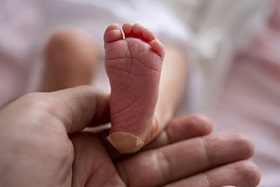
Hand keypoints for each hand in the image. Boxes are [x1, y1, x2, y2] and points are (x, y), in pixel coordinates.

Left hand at [0, 86, 259, 186]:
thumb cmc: (8, 160)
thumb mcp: (39, 114)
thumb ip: (81, 101)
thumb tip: (114, 99)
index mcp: (83, 150)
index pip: (140, 137)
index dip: (173, 130)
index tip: (204, 122)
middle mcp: (103, 179)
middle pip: (166, 162)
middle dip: (206, 153)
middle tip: (241, 144)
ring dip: (215, 176)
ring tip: (251, 166)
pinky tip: (233, 185)